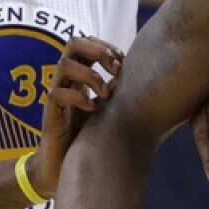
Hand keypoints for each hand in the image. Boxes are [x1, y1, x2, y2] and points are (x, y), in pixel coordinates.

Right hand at [31, 36, 123, 198]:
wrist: (62, 166)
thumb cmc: (90, 138)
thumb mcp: (111, 110)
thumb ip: (123, 93)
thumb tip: (157, 84)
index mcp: (82, 76)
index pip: (87, 42)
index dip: (106, 46)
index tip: (123, 63)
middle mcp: (68, 82)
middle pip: (73, 43)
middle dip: (98, 51)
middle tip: (115, 70)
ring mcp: (58, 96)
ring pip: (64, 64)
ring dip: (91, 75)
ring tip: (105, 95)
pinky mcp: (51, 114)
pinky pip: (57, 94)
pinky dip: (79, 98)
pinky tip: (92, 110)